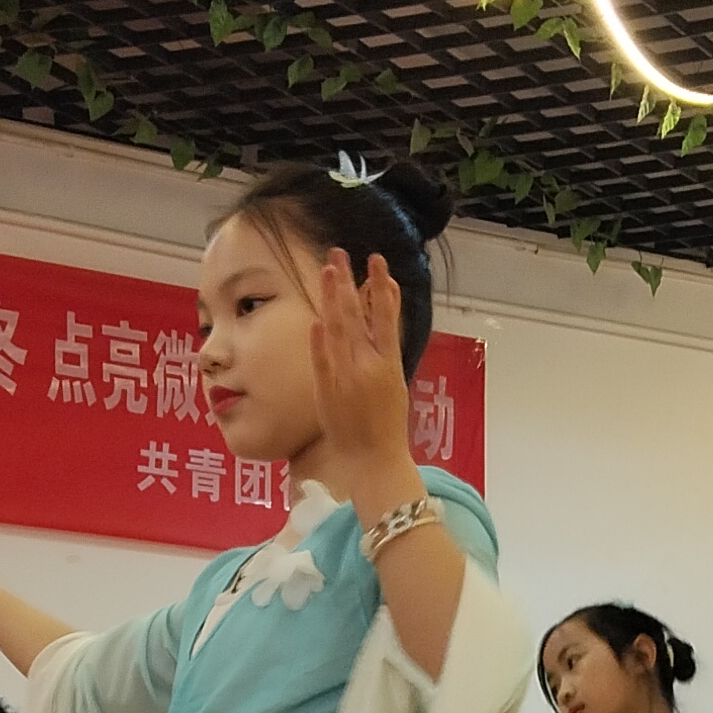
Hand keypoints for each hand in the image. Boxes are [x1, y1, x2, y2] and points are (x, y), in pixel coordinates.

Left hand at [308, 252, 422, 505]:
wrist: (372, 459)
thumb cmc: (386, 421)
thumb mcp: (396, 378)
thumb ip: (387, 341)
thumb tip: (384, 304)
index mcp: (390, 364)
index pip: (386, 317)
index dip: (381, 287)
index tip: (377, 260)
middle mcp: (368, 367)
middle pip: (355, 317)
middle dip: (346, 283)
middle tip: (338, 253)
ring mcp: (345, 379)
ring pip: (337, 332)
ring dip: (331, 300)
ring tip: (328, 271)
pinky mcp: (327, 392)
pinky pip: (322, 362)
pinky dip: (319, 341)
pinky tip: (316, 318)